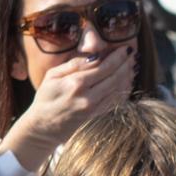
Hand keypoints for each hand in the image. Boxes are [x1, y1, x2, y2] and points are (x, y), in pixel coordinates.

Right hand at [0, 44, 136, 168]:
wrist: (43, 127)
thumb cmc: (45, 98)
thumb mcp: (52, 76)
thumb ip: (74, 65)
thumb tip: (93, 55)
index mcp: (76, 83)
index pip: (103, 66)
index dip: (117, 56)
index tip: (124, 48)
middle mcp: (88, 96)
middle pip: (115, 76)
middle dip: (126, 63)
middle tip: (132, 54)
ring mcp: (94, 108)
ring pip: (118, 89)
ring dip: (128, 75)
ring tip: (132, 65)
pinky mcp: (96, 115)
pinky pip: (115, 100)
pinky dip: (123, 89)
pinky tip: (127, 81)